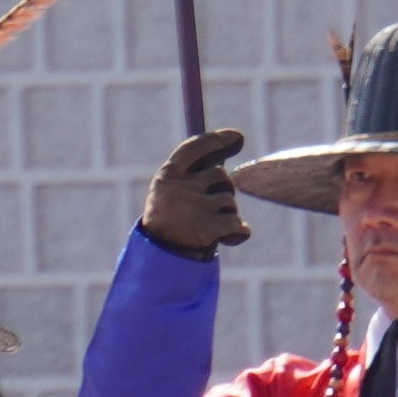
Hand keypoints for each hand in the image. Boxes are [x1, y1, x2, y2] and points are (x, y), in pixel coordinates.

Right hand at [138, 128, 251, 258]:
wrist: (159, 259)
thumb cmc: (170, 222)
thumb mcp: (172, 193)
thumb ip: (196, 173)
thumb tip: (235, 138)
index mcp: (167, 176)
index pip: (195, 147)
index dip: (218, 140)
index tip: (237, 137)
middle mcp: (180, 188)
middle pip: (220, 175)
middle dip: (223, 189)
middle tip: (211, 206)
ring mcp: (194, 207)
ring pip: (230, 201)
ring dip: (227, 213)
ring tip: (208, 226)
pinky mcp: (208, 228)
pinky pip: (237, 223)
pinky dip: (237, 232)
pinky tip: (227, 238)